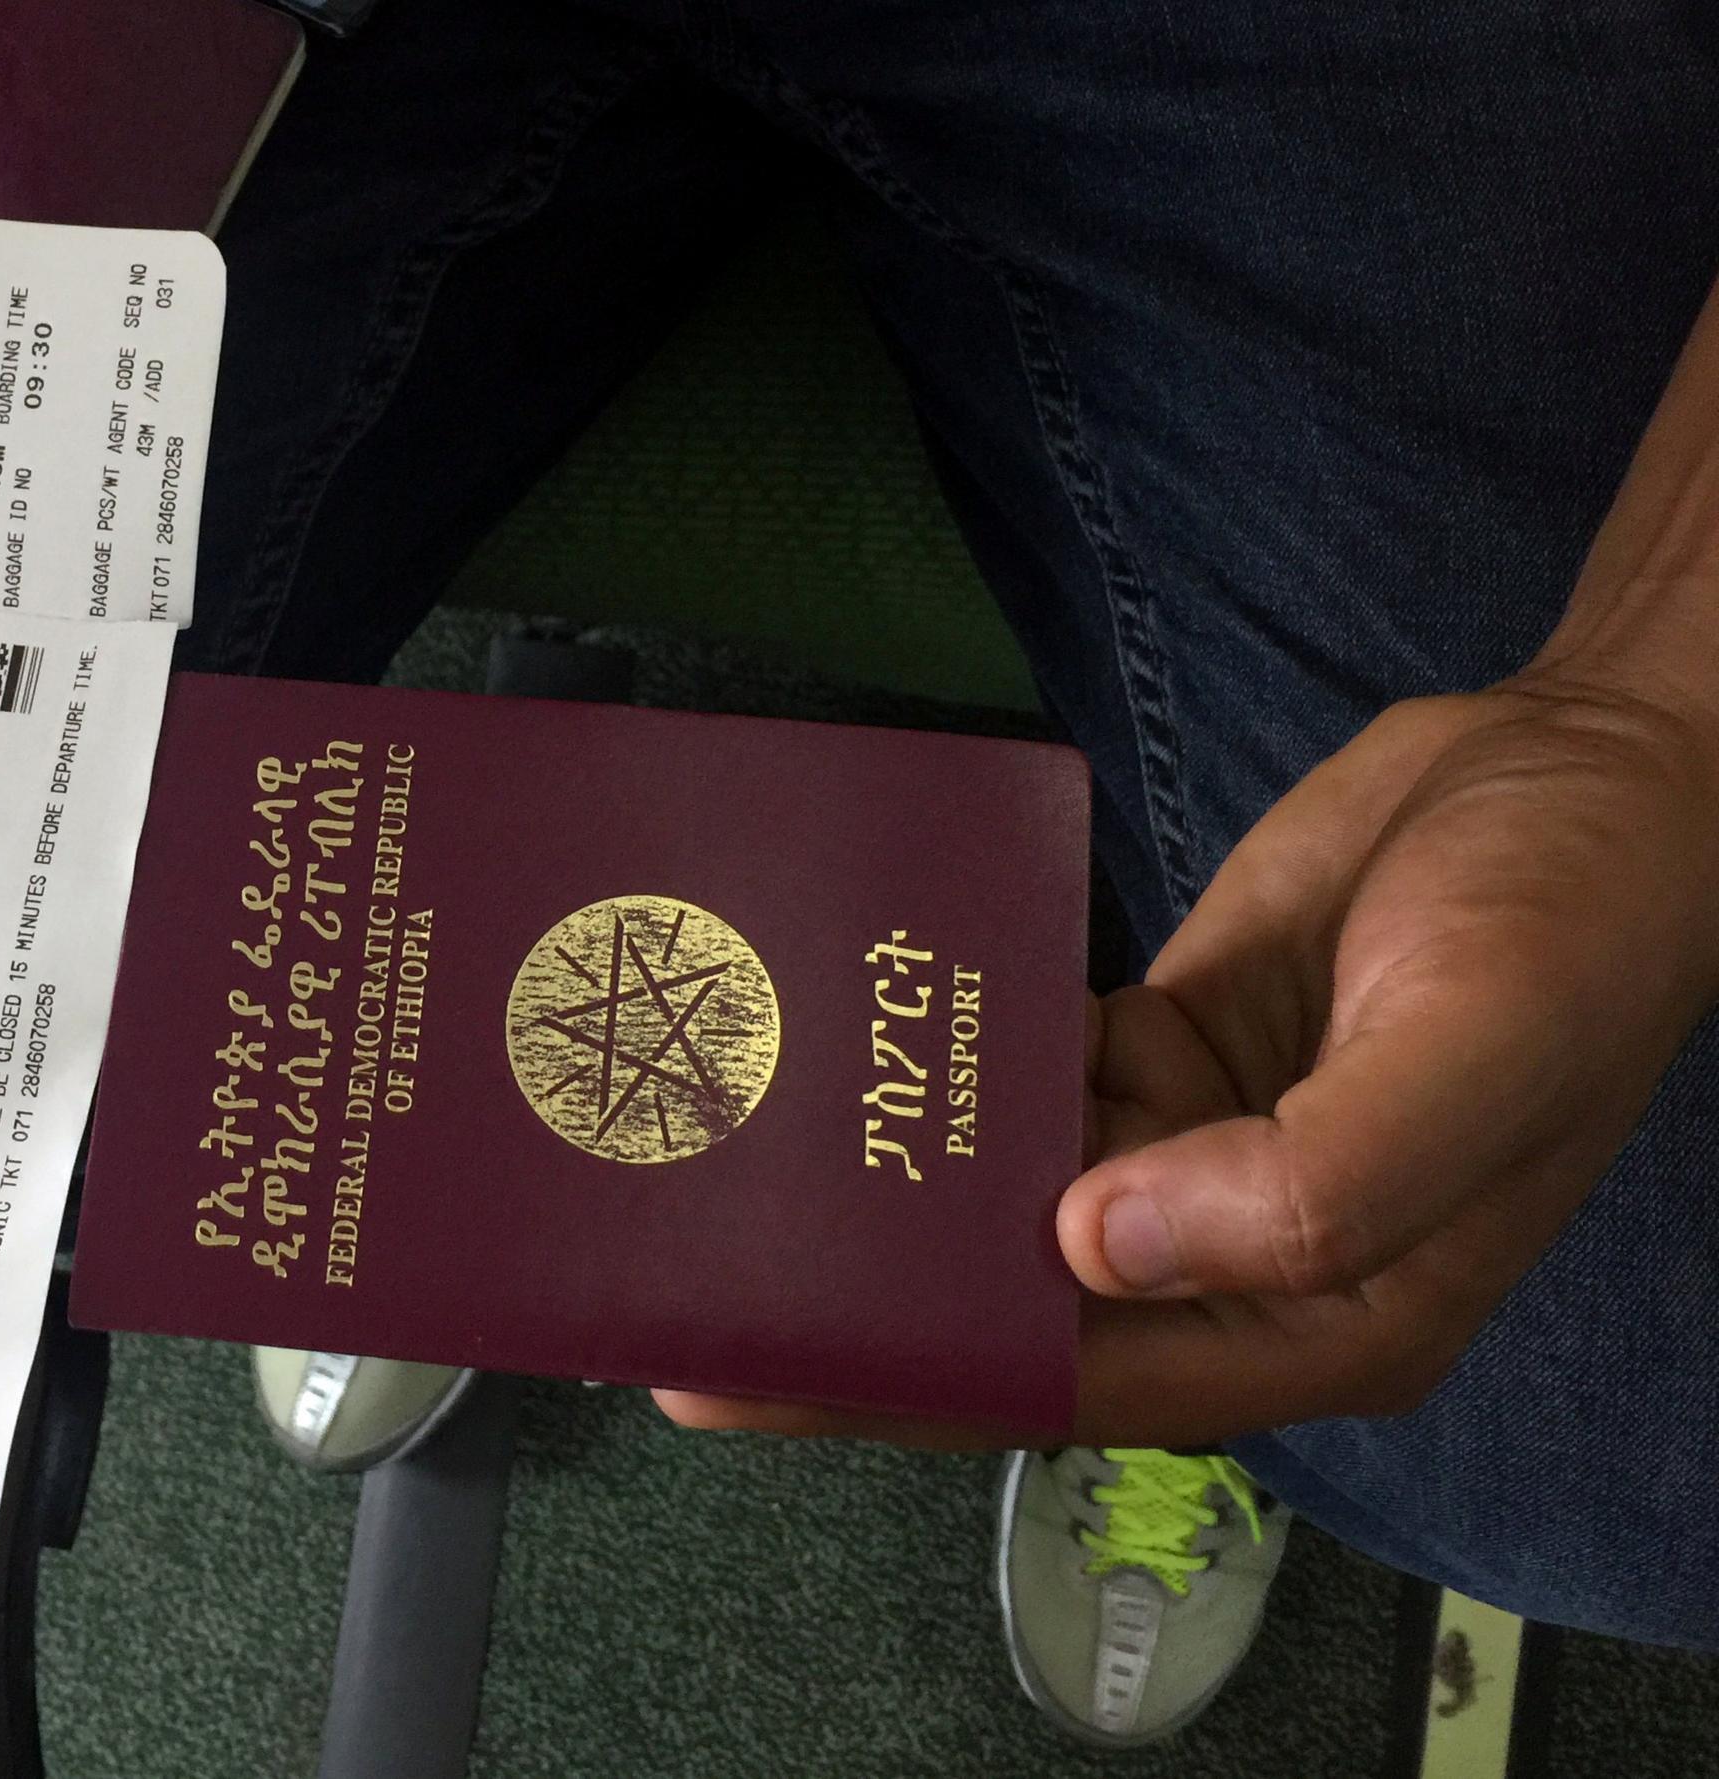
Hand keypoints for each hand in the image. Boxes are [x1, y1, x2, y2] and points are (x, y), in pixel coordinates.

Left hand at [660, 673, 1718, 1446]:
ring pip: (1003, 1192)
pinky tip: (832, 1041)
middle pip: (1009, 1301)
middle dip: (853, 1293)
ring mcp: (1193, 1148)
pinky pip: (1028, 1078)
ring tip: (717, 1148)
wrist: (1589, 760)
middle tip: (670, 1260)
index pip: (1078, 1381)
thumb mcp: (1474, 1052)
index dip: (907, 1380)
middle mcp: (1238, 1256)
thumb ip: (1311, 1184)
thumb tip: (1091, 1247)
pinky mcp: (1162, 1049)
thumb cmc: (1572, 919)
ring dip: (884, 1175)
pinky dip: (942, 1066)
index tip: (744, 1368)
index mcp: (1321, 1315)